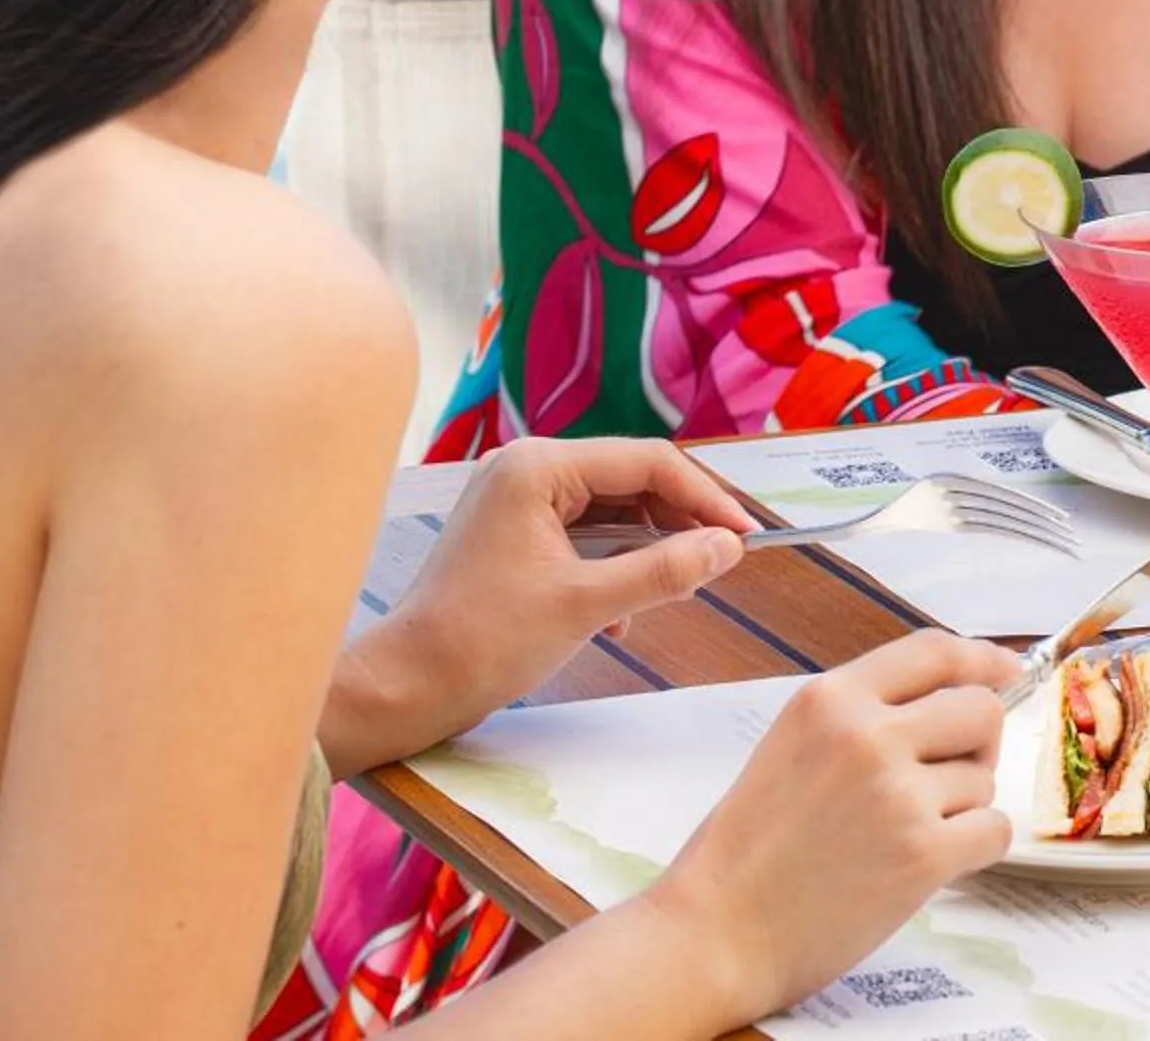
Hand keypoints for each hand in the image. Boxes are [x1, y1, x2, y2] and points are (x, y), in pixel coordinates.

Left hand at [330, 437, 754, 769]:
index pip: (646, 463)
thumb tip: (728, 548)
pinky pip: (583, 532)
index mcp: (538, 467)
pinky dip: (613, 563)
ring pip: (609, 509)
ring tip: (679, 586)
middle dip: (679, 521)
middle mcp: (525, 468)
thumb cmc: (485, 641)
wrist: (405, 687)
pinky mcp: (511, 532)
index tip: (745, 537)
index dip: (704, 498)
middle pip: (629, 480)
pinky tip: (624, 611)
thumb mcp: (586, 605)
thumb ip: (664, 570)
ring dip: (648, 547)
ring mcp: (514, 499)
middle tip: (721, 560)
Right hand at [644, 631, 1019, 1022]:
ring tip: (901, 835)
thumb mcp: (791, 746)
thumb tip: (950, 697)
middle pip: (980, 709)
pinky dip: (976, 848)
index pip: (935, 651)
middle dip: (979, 742)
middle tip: (949, 776)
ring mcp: (899, 794)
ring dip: (961, 807)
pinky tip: (933, 863)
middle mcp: (869, 735)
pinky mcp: (922, 854)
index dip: (983, 658)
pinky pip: (994, 830)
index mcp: (831, 699)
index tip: (1008, 670)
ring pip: (984, 777)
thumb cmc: (746, 852)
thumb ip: (862, 716)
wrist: (716, 934)